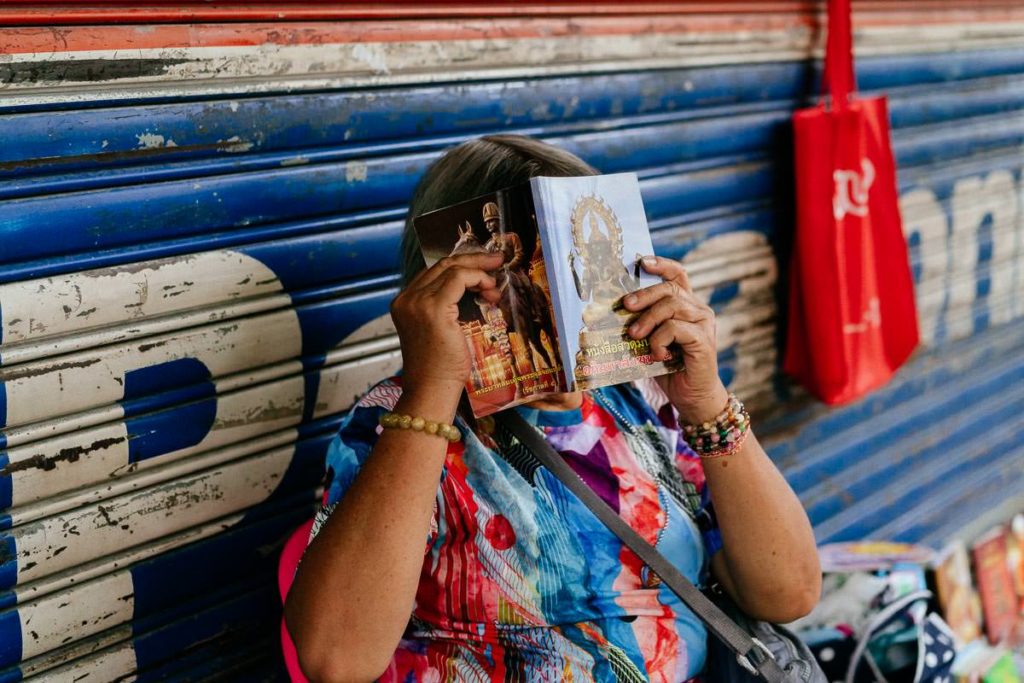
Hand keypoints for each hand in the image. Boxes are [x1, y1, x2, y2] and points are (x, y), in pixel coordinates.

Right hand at [390, 252, 503, 397]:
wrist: (431, 390)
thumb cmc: (440, 368)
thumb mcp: (441, 329)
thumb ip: (448, 307)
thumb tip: (475, 289)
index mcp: (405, 303)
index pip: (434, 272)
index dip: (462, 266)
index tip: (484, 268)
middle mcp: (407, 299)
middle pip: (442, 265)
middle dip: (473, 259)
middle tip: (496, 260)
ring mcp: (417, 302)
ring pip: (452, 269)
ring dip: (479, 272)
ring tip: (496, 283)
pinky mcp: (432, 309)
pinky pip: (459, 278)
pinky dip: (478, 278)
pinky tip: (490, 290)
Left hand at [623, 255, 729, 424]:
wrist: (691, 397)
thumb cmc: (668, 369)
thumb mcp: (650, 341)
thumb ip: (641, 324)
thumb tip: (613, 313)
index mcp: (686, 306)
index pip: (678, 275)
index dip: (661, 264)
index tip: (641, 262)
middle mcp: (698, 310)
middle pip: (669, 289)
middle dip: (644, 295)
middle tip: (626, 306)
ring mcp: (704, 324)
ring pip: (671, 306)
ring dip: (647, 320)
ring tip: (635, 336)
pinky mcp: (704, 340)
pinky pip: (675, 328)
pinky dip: (659, 340)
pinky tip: (657, 355)